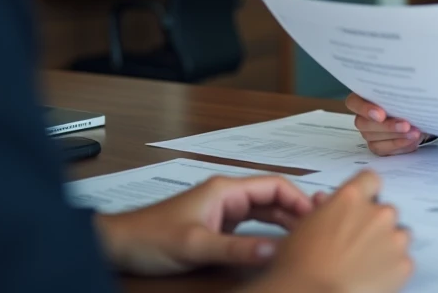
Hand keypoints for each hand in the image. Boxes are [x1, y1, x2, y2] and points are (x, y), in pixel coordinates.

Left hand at [95, 175, 313, 275]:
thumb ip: (237, 248)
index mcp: (226, 190)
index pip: (275, 186)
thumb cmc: (151, 237)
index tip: (316, 217)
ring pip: (264, 212)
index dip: (299, 199)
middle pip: (273, 198)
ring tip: (305, 238)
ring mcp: (223, 211)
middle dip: (297, 211)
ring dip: (284, 222)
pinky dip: (268, 232)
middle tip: (318, 230)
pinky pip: (251, 225)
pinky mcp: (217, 225)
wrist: (119, 244)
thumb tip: (274, 250)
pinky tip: (278, 244)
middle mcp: (228, 196)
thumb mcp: (197, 245)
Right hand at [256, 170, 412, 292]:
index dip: (367, 192)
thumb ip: (324, 210)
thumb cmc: (301, 267)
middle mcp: (377, 213)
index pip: (370, 180)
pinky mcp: (404, 264)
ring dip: (387, 245)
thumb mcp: (304, 228)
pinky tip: (373, 278)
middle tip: (358, 244)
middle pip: (386, 211)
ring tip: (366, 264)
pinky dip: (393, 269)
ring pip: (399, 235)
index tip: (363, 204)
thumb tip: (326, 203)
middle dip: (375, 225)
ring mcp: (394, 238)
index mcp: (351, 198)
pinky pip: (404, 261)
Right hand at [345, 93, 428, 155]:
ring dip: (396, 136)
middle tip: (406, 125)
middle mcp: (363, 116)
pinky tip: (412, 140)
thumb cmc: (410, 99)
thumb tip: (406, 87)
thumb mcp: (406, 93)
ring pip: (373, 137)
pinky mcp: (376, 145)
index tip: (381, 115)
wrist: (418, 115)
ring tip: (415, 133)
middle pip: (363, 123)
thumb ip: (401, 92)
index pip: (353, 102)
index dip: (364, 109)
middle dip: (387, 126)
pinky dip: (399, 144)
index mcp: (364, 97)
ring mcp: (368, 132)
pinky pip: (383, 148)